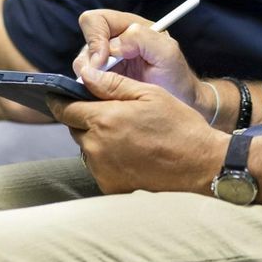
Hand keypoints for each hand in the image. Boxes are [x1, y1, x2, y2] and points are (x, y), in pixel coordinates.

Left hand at [50, 66, 228, 194]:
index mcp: (104, 119)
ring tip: (126, 135)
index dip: (62, 100)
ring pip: (86, 148)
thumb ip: (112, 84)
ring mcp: (102, 170)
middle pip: (74, 128)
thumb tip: (85, 74)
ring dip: (96, 139)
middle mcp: (97, 147)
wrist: (200, 166)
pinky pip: (98, 167)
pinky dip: (107, 159)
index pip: (64, 108)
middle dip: (85, 118)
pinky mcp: (110, 186)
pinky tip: (131, 154)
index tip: (60, 95)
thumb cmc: (179, 126)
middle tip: (110, 114)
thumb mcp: (149, 94)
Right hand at [72, 9, 212, 116]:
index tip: (104, 60)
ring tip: (112, 91)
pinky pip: (85, 85)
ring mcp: (106, 63)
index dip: (94, 38)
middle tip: (105, 81)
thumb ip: (142, 38)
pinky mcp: (102, 83)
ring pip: (82, 66)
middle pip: (84, 44)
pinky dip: (90, 92)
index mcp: (127, 26)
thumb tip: (113, 46)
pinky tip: (107, 99)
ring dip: (90, 79)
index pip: (95, 20)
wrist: (180, 104)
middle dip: (90, 63)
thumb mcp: (167, 52)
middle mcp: (113, 42)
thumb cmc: (176, 76)